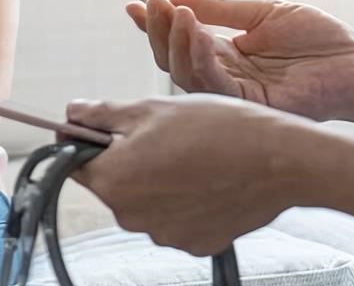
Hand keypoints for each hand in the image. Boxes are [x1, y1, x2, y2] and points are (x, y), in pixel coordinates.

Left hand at [65, 95, 310, 255]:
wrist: (281, 160)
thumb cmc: (216, 128)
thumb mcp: (151, 109)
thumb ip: (102, 115)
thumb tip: (71, 113)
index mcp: (112, 179)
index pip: (75, 162)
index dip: (84, 142)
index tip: (103, 129)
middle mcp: (129, 216)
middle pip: (111, 183)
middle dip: (126, 160)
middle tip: (161, 137)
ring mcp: (162, 234)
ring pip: (143, 202)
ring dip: (155, 181)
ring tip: (190, 156)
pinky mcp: (192, 243)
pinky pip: (173, 219)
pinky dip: (182, 201)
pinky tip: (206, 179)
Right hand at [127, 0, 353, 120]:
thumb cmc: (318, 38)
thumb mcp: (261, 12)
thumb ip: (218, 8)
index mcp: (225, 53)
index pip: (179, 40)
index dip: (155, 25)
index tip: (135, 4)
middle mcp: (222, 74)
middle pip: (172, 59)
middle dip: (157, 31)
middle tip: (152, 5)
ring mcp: (231, 92)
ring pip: (184, 73)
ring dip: (175, 42)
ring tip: (178, 13)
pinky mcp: (245, 105)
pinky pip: (211, 84)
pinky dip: (199, 58)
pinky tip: (198, 34)